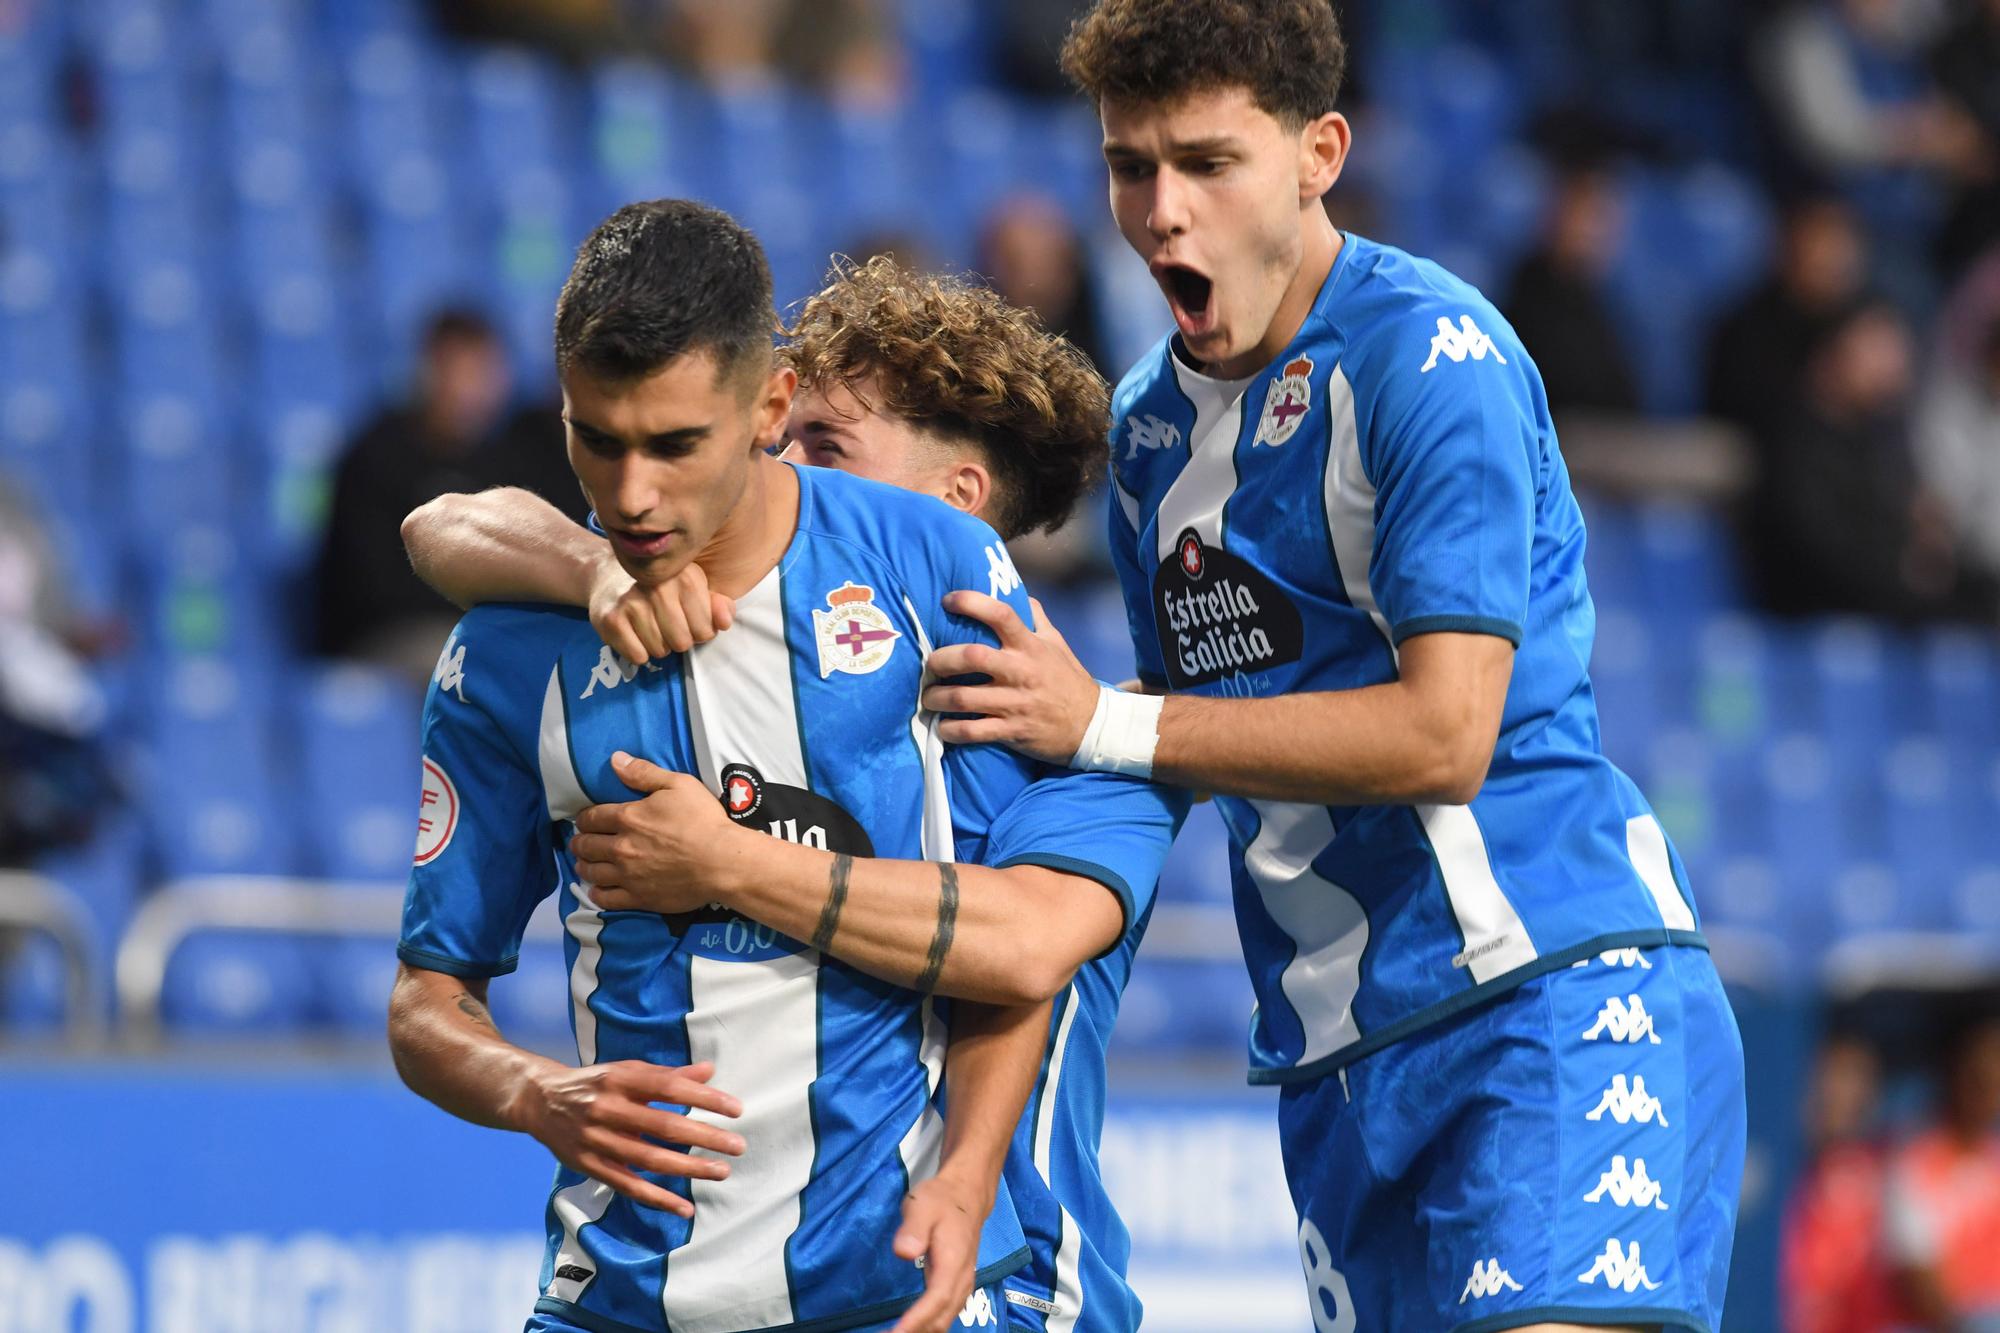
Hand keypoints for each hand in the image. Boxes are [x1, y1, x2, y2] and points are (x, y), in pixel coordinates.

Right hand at [513, 1058, 744, 1217]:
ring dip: (688, 1168)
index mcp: (621, 1078)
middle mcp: (608, 1108)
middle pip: (663, 1125)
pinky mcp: (589, 1165)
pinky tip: (684, 1208)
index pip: (669, 1087)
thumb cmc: (596, 1083)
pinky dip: (657, 1198)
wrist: (540, 1100)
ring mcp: (597, 1139)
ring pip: (649, 1159)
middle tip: (737, 1146)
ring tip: (721, 1171)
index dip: (704, 1098)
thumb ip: (668, 1074)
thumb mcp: (627, 1070)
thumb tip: (709, 1071)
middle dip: (704, 1137)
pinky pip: (628, 1185)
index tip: (736, 1109)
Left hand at [571, 754, 750, 911]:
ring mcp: (628, 875)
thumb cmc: (703, 820)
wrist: (723, 861)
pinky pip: (606, 899)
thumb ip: (644, 773)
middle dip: (580, 842)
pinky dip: (597, 894)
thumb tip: (615, 759)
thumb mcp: (679, 785)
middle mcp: (621, 847)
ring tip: (584, 864)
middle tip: (580, 842)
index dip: (584, 818)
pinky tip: (596, 890)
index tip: (585, 820)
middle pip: (586, 846)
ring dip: (584, 866)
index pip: (592, 817)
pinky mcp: (638, 898)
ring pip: (592, 872)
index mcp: (628, 818)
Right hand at [589, 555, 735, 666]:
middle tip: (667, 626)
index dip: (699, 632)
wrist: (609, 576)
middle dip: (678, 641)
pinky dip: (638, 652)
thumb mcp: (694, 588)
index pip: (706, 630)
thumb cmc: (661, 588)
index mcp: (686, 576)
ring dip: (658, 646)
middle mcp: (658, 586)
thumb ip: (717, 605)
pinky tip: (633, 633)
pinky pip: (638, 656)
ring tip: (649, 626)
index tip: (688, 620)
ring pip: (660, 651)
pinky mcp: (611, 618)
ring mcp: (632, 601)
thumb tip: (725, 622)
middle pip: (682, 643)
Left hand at [888, 1173, 991, 1332]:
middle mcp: (962, 1279)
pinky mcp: (958, 1286)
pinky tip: (909, 1328)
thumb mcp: (923, 1204)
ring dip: (922, 1331)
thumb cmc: (942, 1200)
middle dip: (916, 1332)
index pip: (937, 1298)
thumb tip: (903, 1252)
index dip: (917, 1320)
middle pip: (942, 1318)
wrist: (967, 1194)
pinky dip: (928, 1325)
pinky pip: (946, 1314)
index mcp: (954, 1261)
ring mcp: (963, 1284)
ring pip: (945, 1320)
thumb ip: (914, 1228)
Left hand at [921, 593, 1099, 763]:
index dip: (971, 603)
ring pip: (962, 698)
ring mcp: (1014, 703)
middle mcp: (1020, 671)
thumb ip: (1036, 618)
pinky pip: (971, 731)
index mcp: (1030, 646)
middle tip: (930, 665)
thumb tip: (1019, 592)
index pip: (1000, 614)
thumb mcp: (1057, 643)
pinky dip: (950, 730)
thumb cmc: (1068, 679)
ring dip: (937, 698)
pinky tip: (943, 727)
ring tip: (929, 698)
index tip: (947, 600)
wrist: (1091, 725)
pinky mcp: (1011, 731)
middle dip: (940, 660)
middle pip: (970, 656)